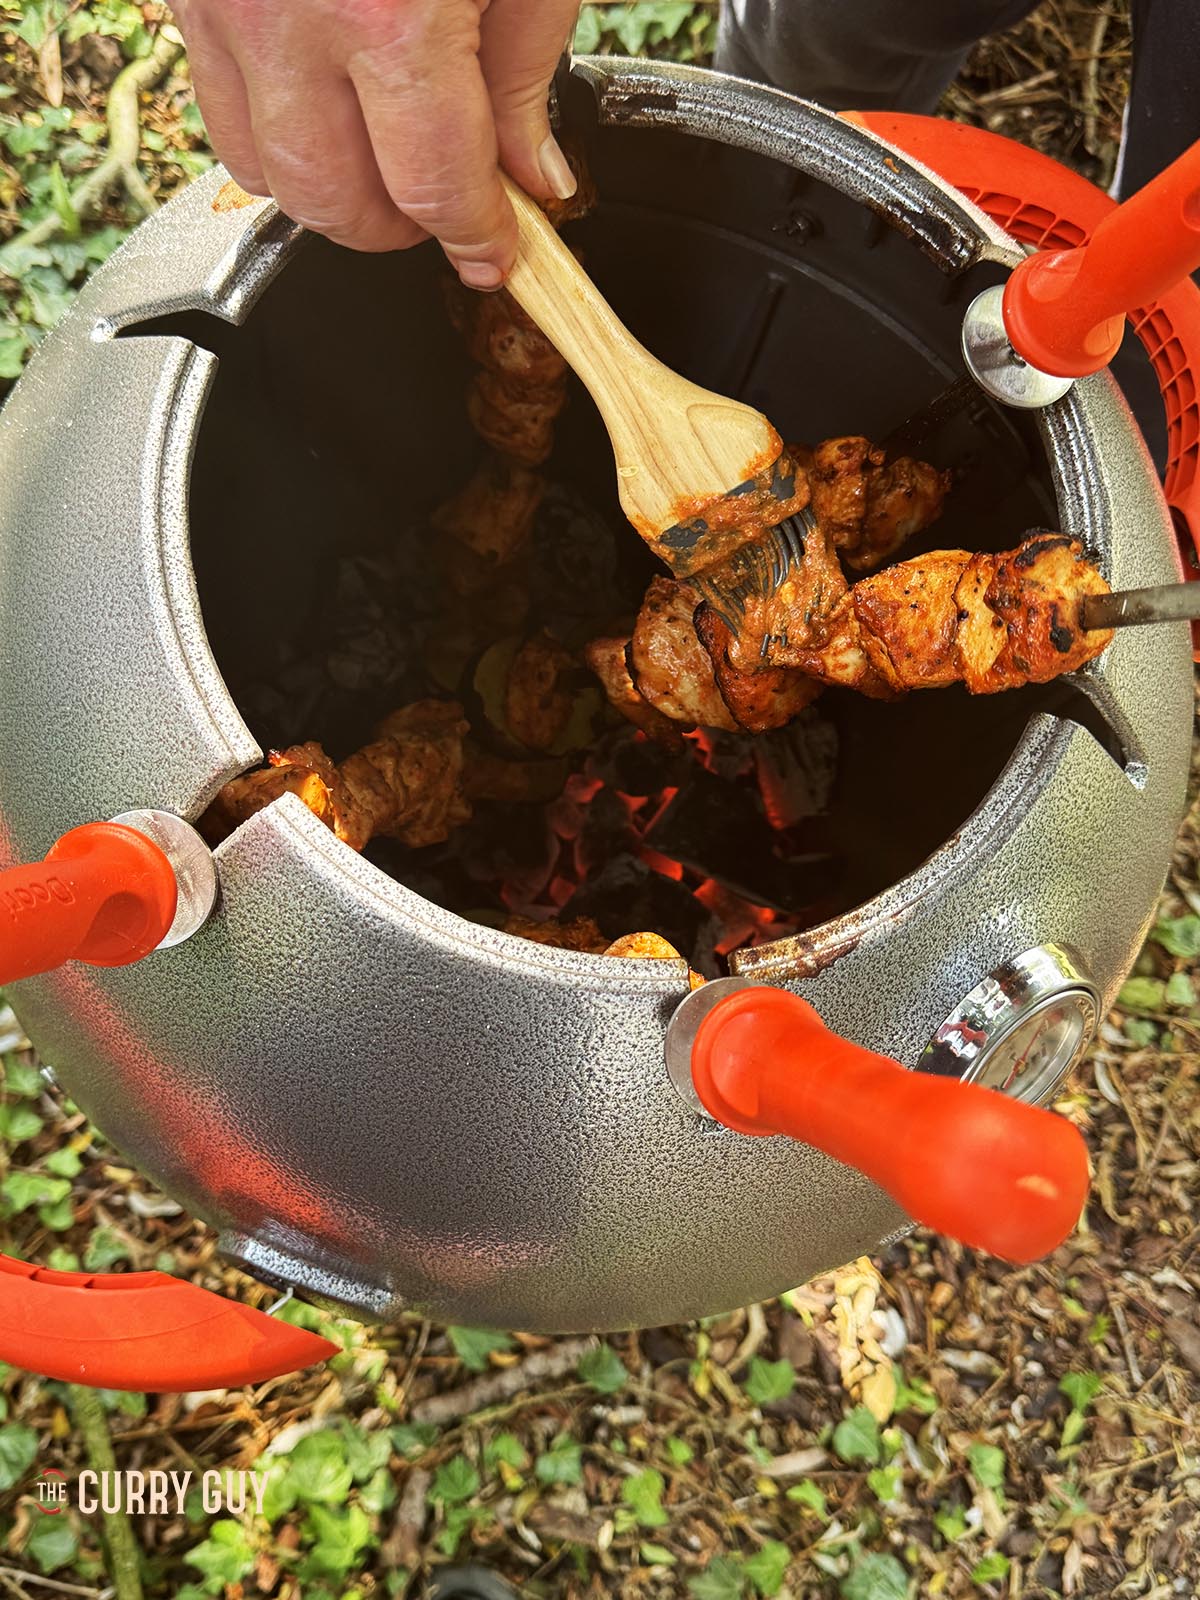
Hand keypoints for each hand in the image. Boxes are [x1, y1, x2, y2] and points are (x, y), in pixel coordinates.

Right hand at [172, 0, 581, 284]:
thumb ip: (528, 69)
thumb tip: (535, 179)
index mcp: (389, 13)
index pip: (435, 188)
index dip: (476, 236)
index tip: (497, 253)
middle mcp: (289, 18)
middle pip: (337, 203)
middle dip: (398, 228)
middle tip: (442, 204)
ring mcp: (222, 4)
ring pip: (264, 176)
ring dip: (332, 194)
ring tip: (384, 156)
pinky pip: (220, 114)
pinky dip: (272, 140)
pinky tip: (325, 111)